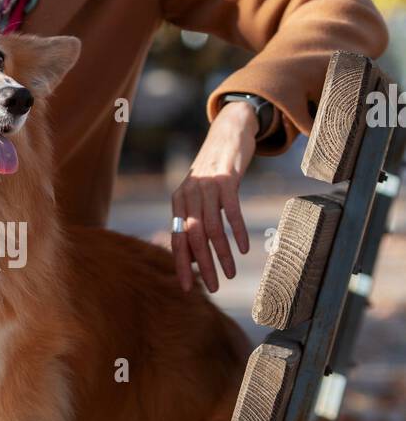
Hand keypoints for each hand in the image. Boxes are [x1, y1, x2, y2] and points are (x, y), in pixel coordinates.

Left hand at [170, 100, 257, 292]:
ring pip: (212, 227)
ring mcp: (206, 186)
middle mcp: (188, 194)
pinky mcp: (226, 178)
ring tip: (230, 273)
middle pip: (193, 237)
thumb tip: (193, 256)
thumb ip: (194, 219)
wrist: (228, 132)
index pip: (177, 239)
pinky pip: (231, 211)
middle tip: (214, 288)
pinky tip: (243, 249)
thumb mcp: (198, 194)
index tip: (188, 288)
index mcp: (178, 201)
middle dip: (203, 265)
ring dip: (222, 254)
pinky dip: (237, 232)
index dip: (182, 264)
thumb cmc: (214, 171)